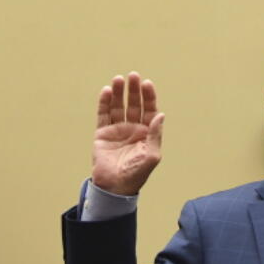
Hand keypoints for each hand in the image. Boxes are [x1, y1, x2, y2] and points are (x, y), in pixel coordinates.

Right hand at [91, 72, 163, 195]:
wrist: (115, 188)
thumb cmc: (136, 174)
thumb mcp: (152, 155)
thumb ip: (155, 135)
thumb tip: (160, 115)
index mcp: (146, 132)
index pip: (149, 109)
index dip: (148, 96)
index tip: (147, 84)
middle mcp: (132, 128)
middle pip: (134, 104)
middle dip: (134, 90)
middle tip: (133, 76)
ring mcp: (117, 130)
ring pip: (118, 106)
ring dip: (118, 93)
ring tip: (118, 80)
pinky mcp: (103, 134)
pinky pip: (103, 115)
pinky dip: (104, 103)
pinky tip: (107, 91)